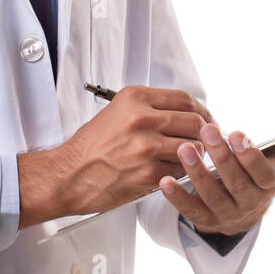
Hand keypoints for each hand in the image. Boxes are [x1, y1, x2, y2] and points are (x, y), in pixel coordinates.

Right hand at [18, 85, 211, 225]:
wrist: (67, 175)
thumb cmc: (90, 148)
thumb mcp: (117, 113)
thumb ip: (150, 109)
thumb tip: (185, 113)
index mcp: (135, 98)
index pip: (184, 98)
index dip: (201, 110)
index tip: (206, 119)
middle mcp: (142, 117)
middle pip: (195, 120)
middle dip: (206, 133)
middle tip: (207, 141)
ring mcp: (146, 145)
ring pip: (193, 146)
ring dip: (196, 155)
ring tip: (192, 159)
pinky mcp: (149, 171)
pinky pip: (182, 169)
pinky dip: (183, 172)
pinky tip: (176, 173)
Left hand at [158, 120, 274, 236]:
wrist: (249, 208)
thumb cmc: (270, 172)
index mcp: (271, 185)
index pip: (263, 174)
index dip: (250, 157)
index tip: (239, 134)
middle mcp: (250, 203)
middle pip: (235, 183)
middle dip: (221, 158)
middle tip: (207, 131)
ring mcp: (226, 214)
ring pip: (211, 196)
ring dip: (196, 174)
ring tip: (184, 149)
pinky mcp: (205, 220)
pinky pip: (190, 211)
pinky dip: (177, 197)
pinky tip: (164, 179)